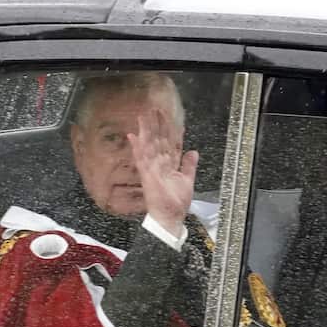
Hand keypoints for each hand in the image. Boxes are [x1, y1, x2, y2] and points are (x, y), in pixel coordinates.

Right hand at [130, 107, 197, 236]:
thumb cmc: (175, 202)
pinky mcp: (147, 174)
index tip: (167, 117)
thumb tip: (193, 151)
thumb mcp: (187, 180)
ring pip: (148, 145)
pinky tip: (133, 136)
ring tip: (143, 115)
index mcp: (168, 165)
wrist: (170, 217)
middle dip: (156, 124)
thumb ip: (188, 165)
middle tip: (153, 108)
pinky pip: (141, 158)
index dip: (168, 130)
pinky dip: (137, 147)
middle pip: (157, 140)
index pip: (168, 143)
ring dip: (146, 130)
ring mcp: (151, 168)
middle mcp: (158, 164)